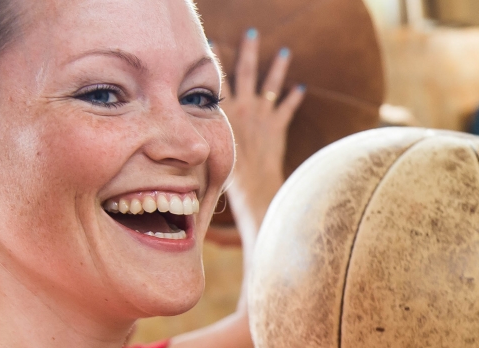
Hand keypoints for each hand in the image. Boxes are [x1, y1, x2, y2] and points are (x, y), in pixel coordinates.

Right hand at [219, 29, 305, 228]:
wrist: (251, 183)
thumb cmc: (227, 170)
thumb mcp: (208, 143)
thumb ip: (199, 129)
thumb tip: (178, 127)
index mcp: (225, 110)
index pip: (218, 79)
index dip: (215, 61)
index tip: (211, 43)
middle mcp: (244, 107)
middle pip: (246, 71)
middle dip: (249, 51)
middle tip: (252, 34)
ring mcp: (262, 115)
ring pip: (272, 84)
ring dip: (279, 67)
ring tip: (285, 52)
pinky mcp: (277, 126)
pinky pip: (287, 108)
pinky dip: (295, 98)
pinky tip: (300, 88)